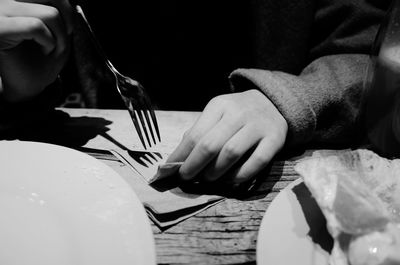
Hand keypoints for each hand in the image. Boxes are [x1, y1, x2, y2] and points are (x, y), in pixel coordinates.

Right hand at [0, 0, 73, 101]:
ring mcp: (1, 11)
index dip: (67, 10)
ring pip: (50, 14)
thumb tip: (68, 1)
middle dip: (66, 23)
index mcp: (19, 0)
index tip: (66, 29)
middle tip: (61, 39)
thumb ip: (60, 10)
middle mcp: (7, 1)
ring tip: (51, 48)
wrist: (27, 84)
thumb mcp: (57, 29)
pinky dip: (49, 43)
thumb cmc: (41, 57)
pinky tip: (44, 51)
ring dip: (60, 38)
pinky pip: (36, 27)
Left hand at [167, 89, 287, 185]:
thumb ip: (200, 132)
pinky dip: (240, 175)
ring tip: (207, 178)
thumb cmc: (237, 114)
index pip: (195, 135)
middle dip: (194, 166)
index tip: (171, 170)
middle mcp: (238, 113)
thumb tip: (178, 159)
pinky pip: (256, 162)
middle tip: (186, 178)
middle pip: (210, 145)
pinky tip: (230, 180)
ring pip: (231, 153)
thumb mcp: (216, 114)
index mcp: (219, 105)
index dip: (181, 156)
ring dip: (215, 171)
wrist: (272, 102)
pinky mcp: (275, 139)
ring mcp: (258, 125)